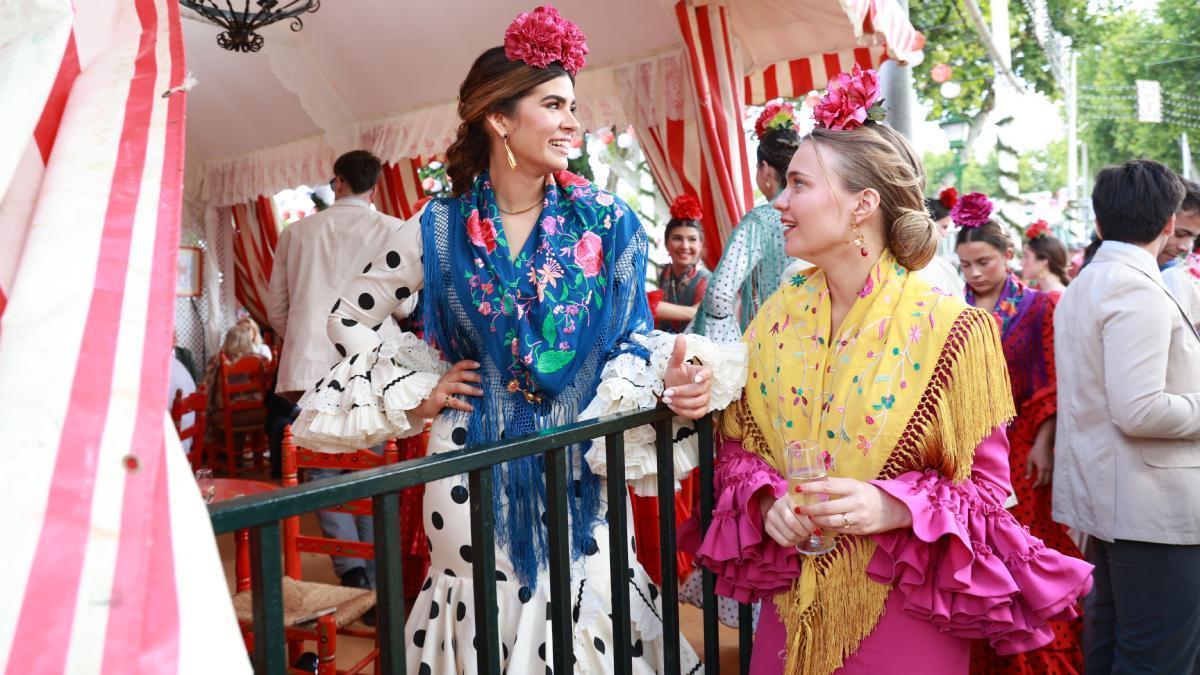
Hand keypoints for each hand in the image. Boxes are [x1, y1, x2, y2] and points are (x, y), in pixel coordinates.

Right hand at [413, 360, 482, 417]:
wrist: (419, 405)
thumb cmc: (436, 396)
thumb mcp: (445, 387)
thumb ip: (456, 384)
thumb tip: (475, 386)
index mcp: (447, 376)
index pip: (458, 365)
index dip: (468, 363)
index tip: (478, 364)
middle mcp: (445, 380)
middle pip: (460, 374)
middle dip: (473, 376)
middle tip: (484, 380)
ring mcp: (441, 390)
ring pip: (458, 386)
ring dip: (471, 389)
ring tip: (481, 393)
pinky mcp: (439, 400)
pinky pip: (454, 402)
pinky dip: (464, 405)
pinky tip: (471, 408)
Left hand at [662, 335, 712, 419]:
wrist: (672, 391)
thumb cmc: (676, 376)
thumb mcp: (673, 364)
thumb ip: (678, 352)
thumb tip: (680, 337)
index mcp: (701, 372)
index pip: (709, 373)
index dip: (704, 376)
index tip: (696, 379)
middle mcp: (706, 385)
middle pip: (699, 390)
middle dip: (682, 393)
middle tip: (667, 393)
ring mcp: (706, 398)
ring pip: (697, 403)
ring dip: (681, 403)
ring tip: (667, 400)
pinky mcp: (702, 409)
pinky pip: (697, 414)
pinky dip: (684, 412)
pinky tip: (673, 406)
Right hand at [757, 490, 817, 547]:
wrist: (775, 505)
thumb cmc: (796, 504)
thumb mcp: (804, 500)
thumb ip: (813, 507)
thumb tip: (824, 520)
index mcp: (788, 497)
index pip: (800, 514)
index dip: (810, 524)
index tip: (818, 529)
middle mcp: (777, 506)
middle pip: (793, 524)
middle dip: (806, 532)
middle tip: (812, 534)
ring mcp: (770, 517)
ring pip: (789, 535)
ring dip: (801, 539)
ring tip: (805, 536)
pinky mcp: (768, 527)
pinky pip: (783, 542)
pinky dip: (793, 543)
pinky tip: (798, 539)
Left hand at [797, 477, 911, 535]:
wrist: (894, 509)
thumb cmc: (869, 494)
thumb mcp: (855, 484)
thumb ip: (837, 484)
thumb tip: (814, 481)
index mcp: (854, 487)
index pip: (828, 486)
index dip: (811, 488)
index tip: (798, 489)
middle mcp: (857, 502)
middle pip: (827, 508)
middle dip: (809, 509)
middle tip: (798, 509)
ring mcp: (859, 518)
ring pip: (831, 522)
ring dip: (816, 521)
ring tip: (808, 518)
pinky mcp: (861, 530)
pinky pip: (840, 530)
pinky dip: (828, 527)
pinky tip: (821, 524)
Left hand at [1025, 441, 1053, 487]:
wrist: (1045, 444)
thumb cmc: (1036, 451)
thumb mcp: (1029, 460)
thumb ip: (1028, 470)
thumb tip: (1027, 479)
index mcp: (1042, 468)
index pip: (1040, 480)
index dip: (1037, 485)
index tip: (1033, 487)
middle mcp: (1049, 469)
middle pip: (1047, 482)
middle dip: (1041, 485)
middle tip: (1036, 486)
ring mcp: (1053, 467)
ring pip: (1051, 479)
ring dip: (1045, 482)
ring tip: (1040, 483)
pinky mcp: (1054, 465)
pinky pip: (1052, 475)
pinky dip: (1049, 478)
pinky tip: (1044, 477)